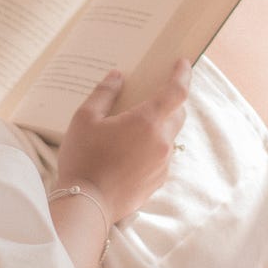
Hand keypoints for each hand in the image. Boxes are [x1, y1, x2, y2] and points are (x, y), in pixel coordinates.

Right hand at [55, 61, 191, 223]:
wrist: (86, 205)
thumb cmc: (83, 160)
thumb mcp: (85, 119)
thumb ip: (104, 93)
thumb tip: (118, 76)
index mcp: (147, 122)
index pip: (176, 92)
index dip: (183, 74)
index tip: (183, 62)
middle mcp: (162, 142)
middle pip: (177, 113)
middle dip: (169, 101)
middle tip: (151, 95)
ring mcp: (162, 164)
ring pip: (169, 136)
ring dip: (159, 126)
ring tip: (133, 127)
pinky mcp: (158, 181)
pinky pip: (161, 157)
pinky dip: (152, 148)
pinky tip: (129, 152)